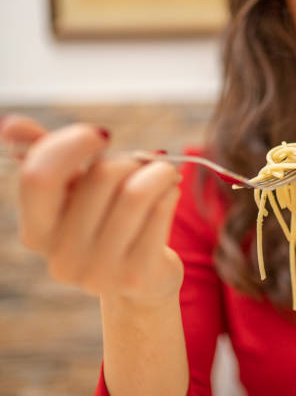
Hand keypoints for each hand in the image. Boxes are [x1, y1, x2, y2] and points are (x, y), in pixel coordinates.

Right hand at [0, 114, 184, 307]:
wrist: (143, 279)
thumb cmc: (107, 224)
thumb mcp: (76, 192)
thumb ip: (47, 158)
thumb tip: (13, 125)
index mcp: (37, 232)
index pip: (39, 176)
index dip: (71, 144)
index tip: (102, 135)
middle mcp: (62, 258)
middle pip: (102, 176)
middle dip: (129, 159)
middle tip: (142, 164)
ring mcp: (99, 272)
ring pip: (136, 193)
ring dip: (158, 172)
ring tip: (165, 172)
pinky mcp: (137, 276)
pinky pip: (160, 211)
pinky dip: (170, 192)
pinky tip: (170, 195)